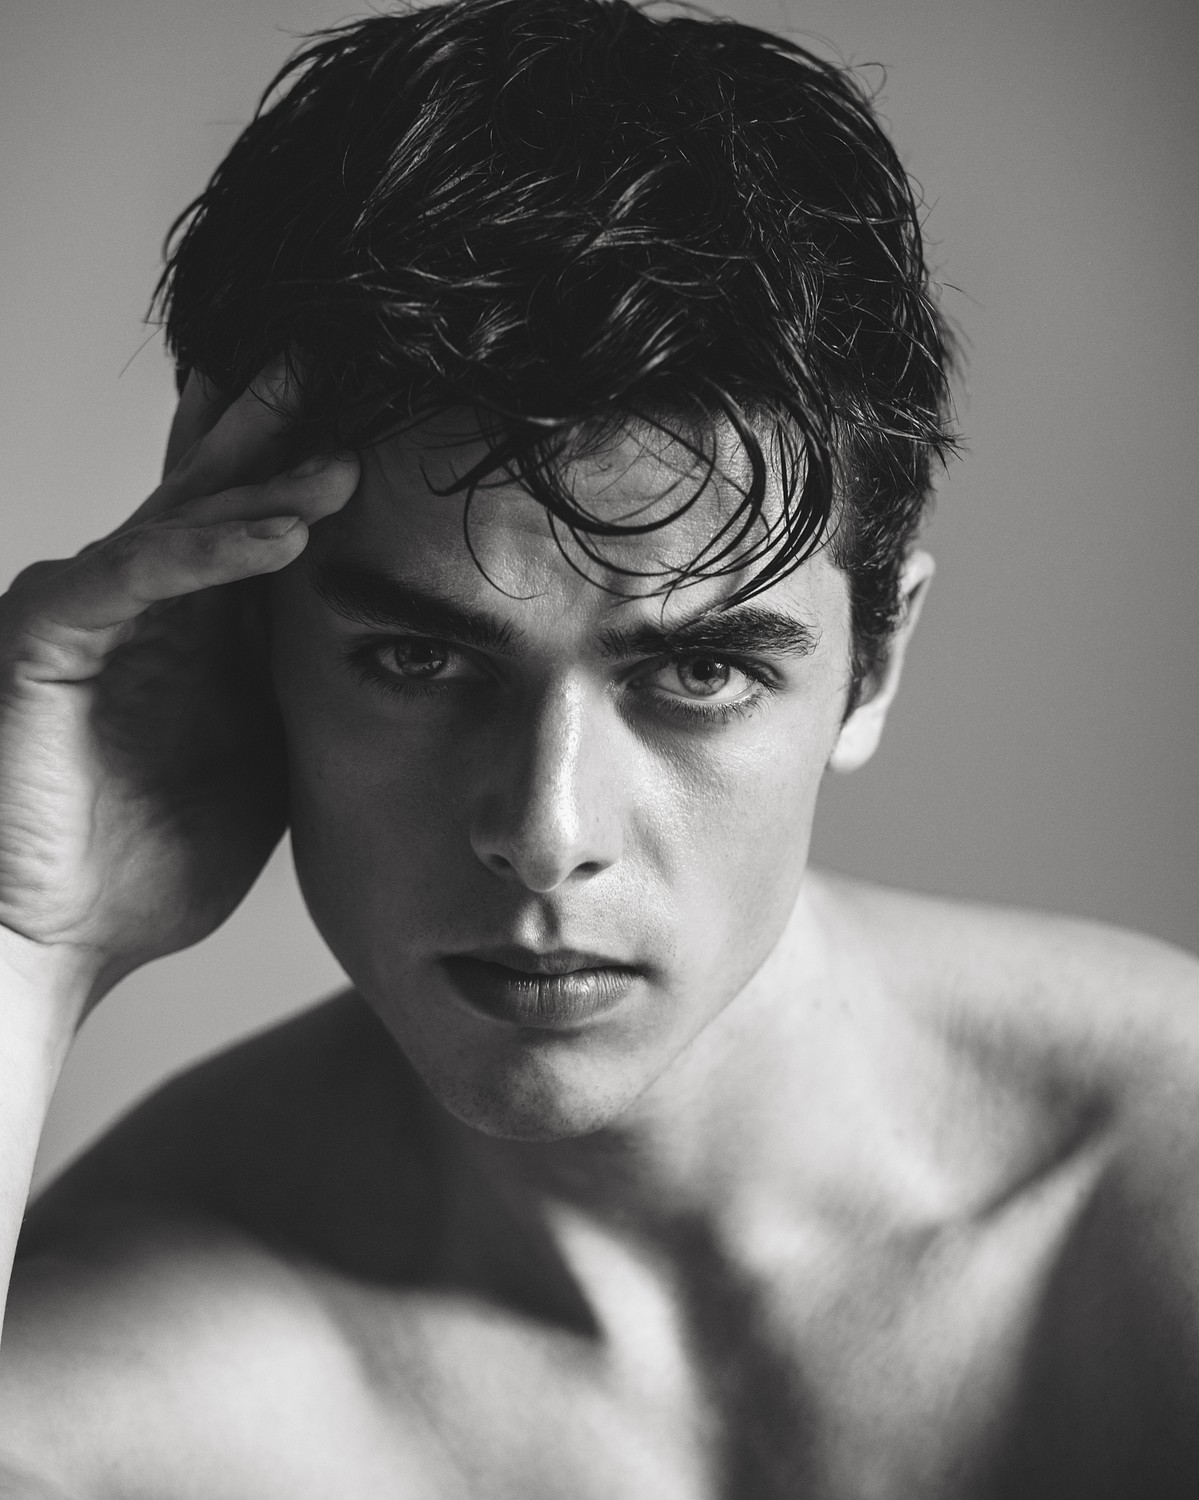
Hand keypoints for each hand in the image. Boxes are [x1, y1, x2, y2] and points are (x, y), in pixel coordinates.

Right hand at [0, 367, 358, 1016]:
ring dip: (269, 487)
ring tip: (348, 459)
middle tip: (351, 355)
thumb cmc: (155, 854)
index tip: (393, 409)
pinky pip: (134, 578)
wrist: (64, 937)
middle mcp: (144, 597)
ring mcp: (91, 610)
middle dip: (284, 421)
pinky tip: (281, 534)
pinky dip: (207, 552)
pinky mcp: (46, 641)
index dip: (316, 459)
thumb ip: (307, 687)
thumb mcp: (268, 754)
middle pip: (218, 484)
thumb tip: (401, 649)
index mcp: (200, 620)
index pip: (259, 513)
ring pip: (183, 520)